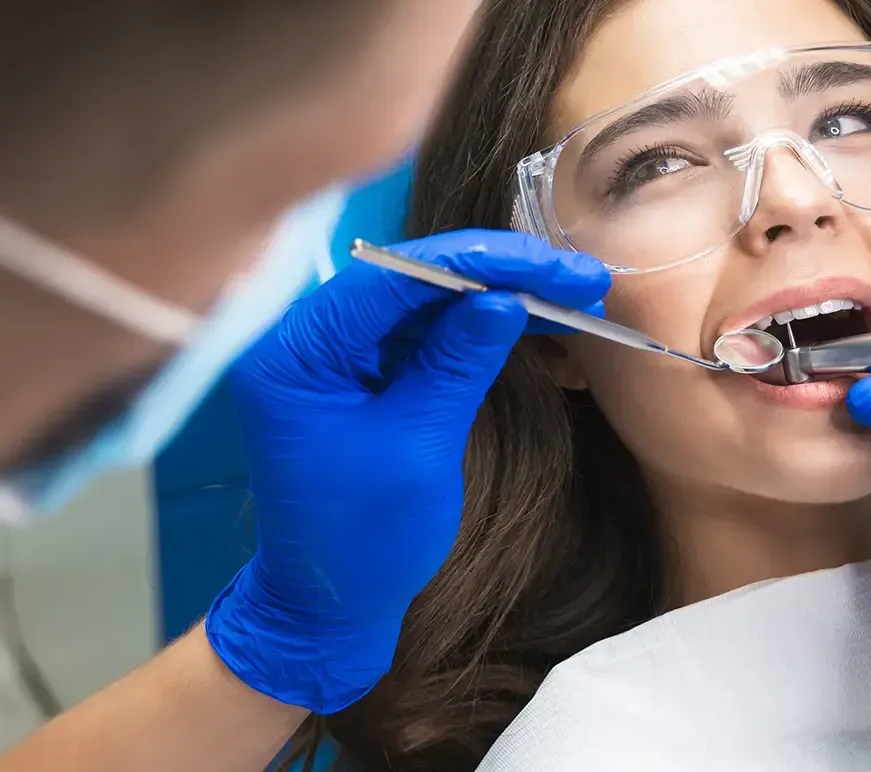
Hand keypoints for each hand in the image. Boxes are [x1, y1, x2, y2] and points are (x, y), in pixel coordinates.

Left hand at [204, 229, 608, 713]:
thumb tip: (504, 297)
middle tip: (575, 277)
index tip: (549, 264)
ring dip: (492, 294)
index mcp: (295, 352)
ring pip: (421, 299)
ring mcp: (330, 353)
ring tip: (568, 291)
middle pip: (408, 278)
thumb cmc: (363, 541)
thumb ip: (457, 362)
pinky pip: (418, 331)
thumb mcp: (419, 446)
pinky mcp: (357, 372)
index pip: (391, 277)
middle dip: (494, 274)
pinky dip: (472, 325)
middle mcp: (303, 338)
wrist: (327, 606)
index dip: (478, 263)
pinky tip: (528, 315)